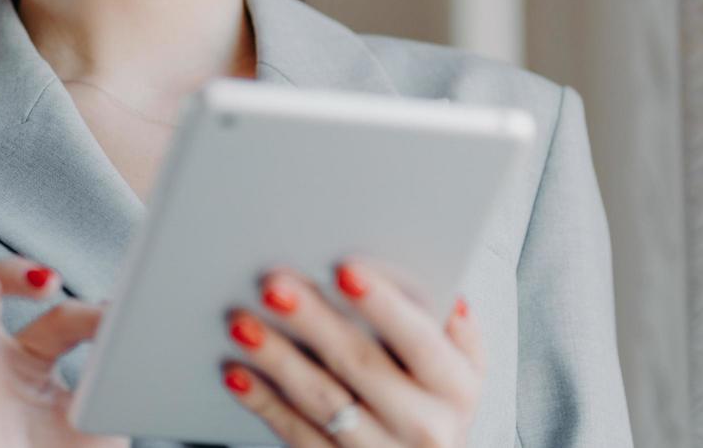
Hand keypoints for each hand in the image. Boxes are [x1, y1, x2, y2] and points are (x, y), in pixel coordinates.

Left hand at [220, 261, 483, 445]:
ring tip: (244, 324)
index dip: (383, 305)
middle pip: (360, 364)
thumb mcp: (464, 370)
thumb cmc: (438, 407)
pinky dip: (263, 401)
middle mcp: (422, 425)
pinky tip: (239, 373)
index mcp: (454, 388)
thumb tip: (439, 287)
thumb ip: (453, 328)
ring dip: (278, 358)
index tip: (345, 271)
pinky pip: (296, 434)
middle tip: (275, 287)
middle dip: (313, 321)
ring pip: (321, 400)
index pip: (418, 341)